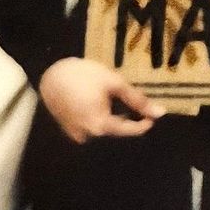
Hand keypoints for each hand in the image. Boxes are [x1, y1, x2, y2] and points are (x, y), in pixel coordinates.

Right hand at [38, 57, 164, 143]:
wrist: (49, 74)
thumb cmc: (82, 76)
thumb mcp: (114, 83)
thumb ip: (137, 100)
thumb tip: (160, 113)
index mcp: (100, 126)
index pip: (129, 130)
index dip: (143, 123)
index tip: (152, 114)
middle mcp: (88, 135)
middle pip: (115, 129)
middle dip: (126, 118)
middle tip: (131, 104)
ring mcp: (76, 134)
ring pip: (102, 128)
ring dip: (111, 117)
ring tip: (113, 101)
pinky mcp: (68, 128)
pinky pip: (89, 126)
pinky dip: (97, 117)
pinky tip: (97, 103)